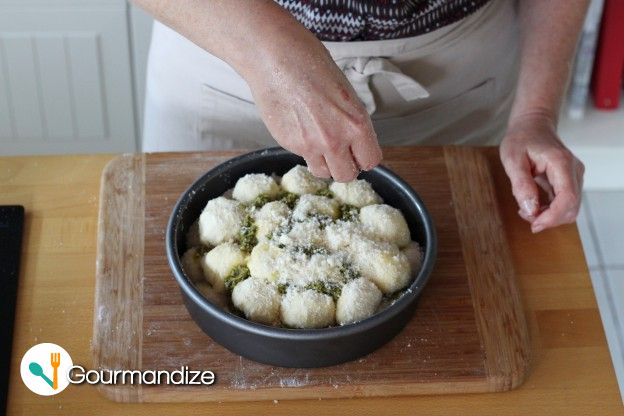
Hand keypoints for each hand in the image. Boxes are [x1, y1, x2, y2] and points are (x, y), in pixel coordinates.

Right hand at [244, 39, 381, 181]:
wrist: (277, 58)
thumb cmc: (311, 65)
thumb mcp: (345, 94)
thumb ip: (350, 122)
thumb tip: (352, 140)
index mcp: (356, 124)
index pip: (370, 160)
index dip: (363, 157)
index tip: (358, 154)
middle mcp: (336, 140)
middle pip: (346, 176)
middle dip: (344, 166)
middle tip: (338, 153)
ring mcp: (311, 145)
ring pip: (323, 173)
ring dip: (323, 163)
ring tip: (317, 142)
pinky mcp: (290, 145)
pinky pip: (303, 157)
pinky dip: (303, 149)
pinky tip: (299, 127)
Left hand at [500, 113, 583, 232]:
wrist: (532, 125)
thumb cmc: (521, 139)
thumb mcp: (512, 159)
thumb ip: (521, 184)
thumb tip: (531, 209)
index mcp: (561, 163)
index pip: (567, 198)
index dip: (552, 217)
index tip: (534, 224)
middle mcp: (574, 170)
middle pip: (571, 207)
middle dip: (549, 219)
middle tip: (524, 214)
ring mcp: (574, 176)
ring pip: (570, 208)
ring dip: (549, 216)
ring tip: (526, 208)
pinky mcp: (569, 181)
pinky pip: (564, 203)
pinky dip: (550, 211)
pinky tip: (533, 205)